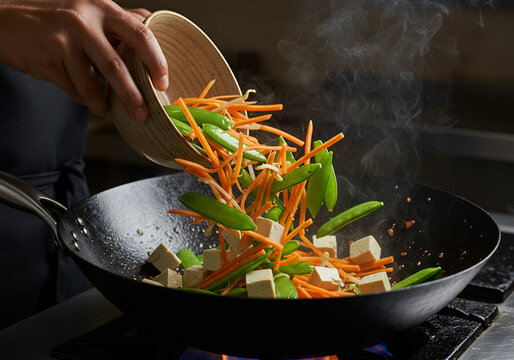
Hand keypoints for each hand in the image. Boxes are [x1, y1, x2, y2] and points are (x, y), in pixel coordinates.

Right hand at [0, 0, 167, 121]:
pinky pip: (72, 88)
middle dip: (132, 95)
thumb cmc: (56, 20)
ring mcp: (63, 39)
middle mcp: (85, 20)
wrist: (7, 20)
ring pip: (92, 83)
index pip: (141, 34)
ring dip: (102, 104)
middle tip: (143, 114)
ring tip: (106, 110)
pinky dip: (81, 97)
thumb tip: (153, 30)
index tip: (163, 83)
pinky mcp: (46, 57)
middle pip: (117, 65)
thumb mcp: (91, 12)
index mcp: (103, 8)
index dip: (157, 61)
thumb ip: (119, 23)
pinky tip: (83, 97)